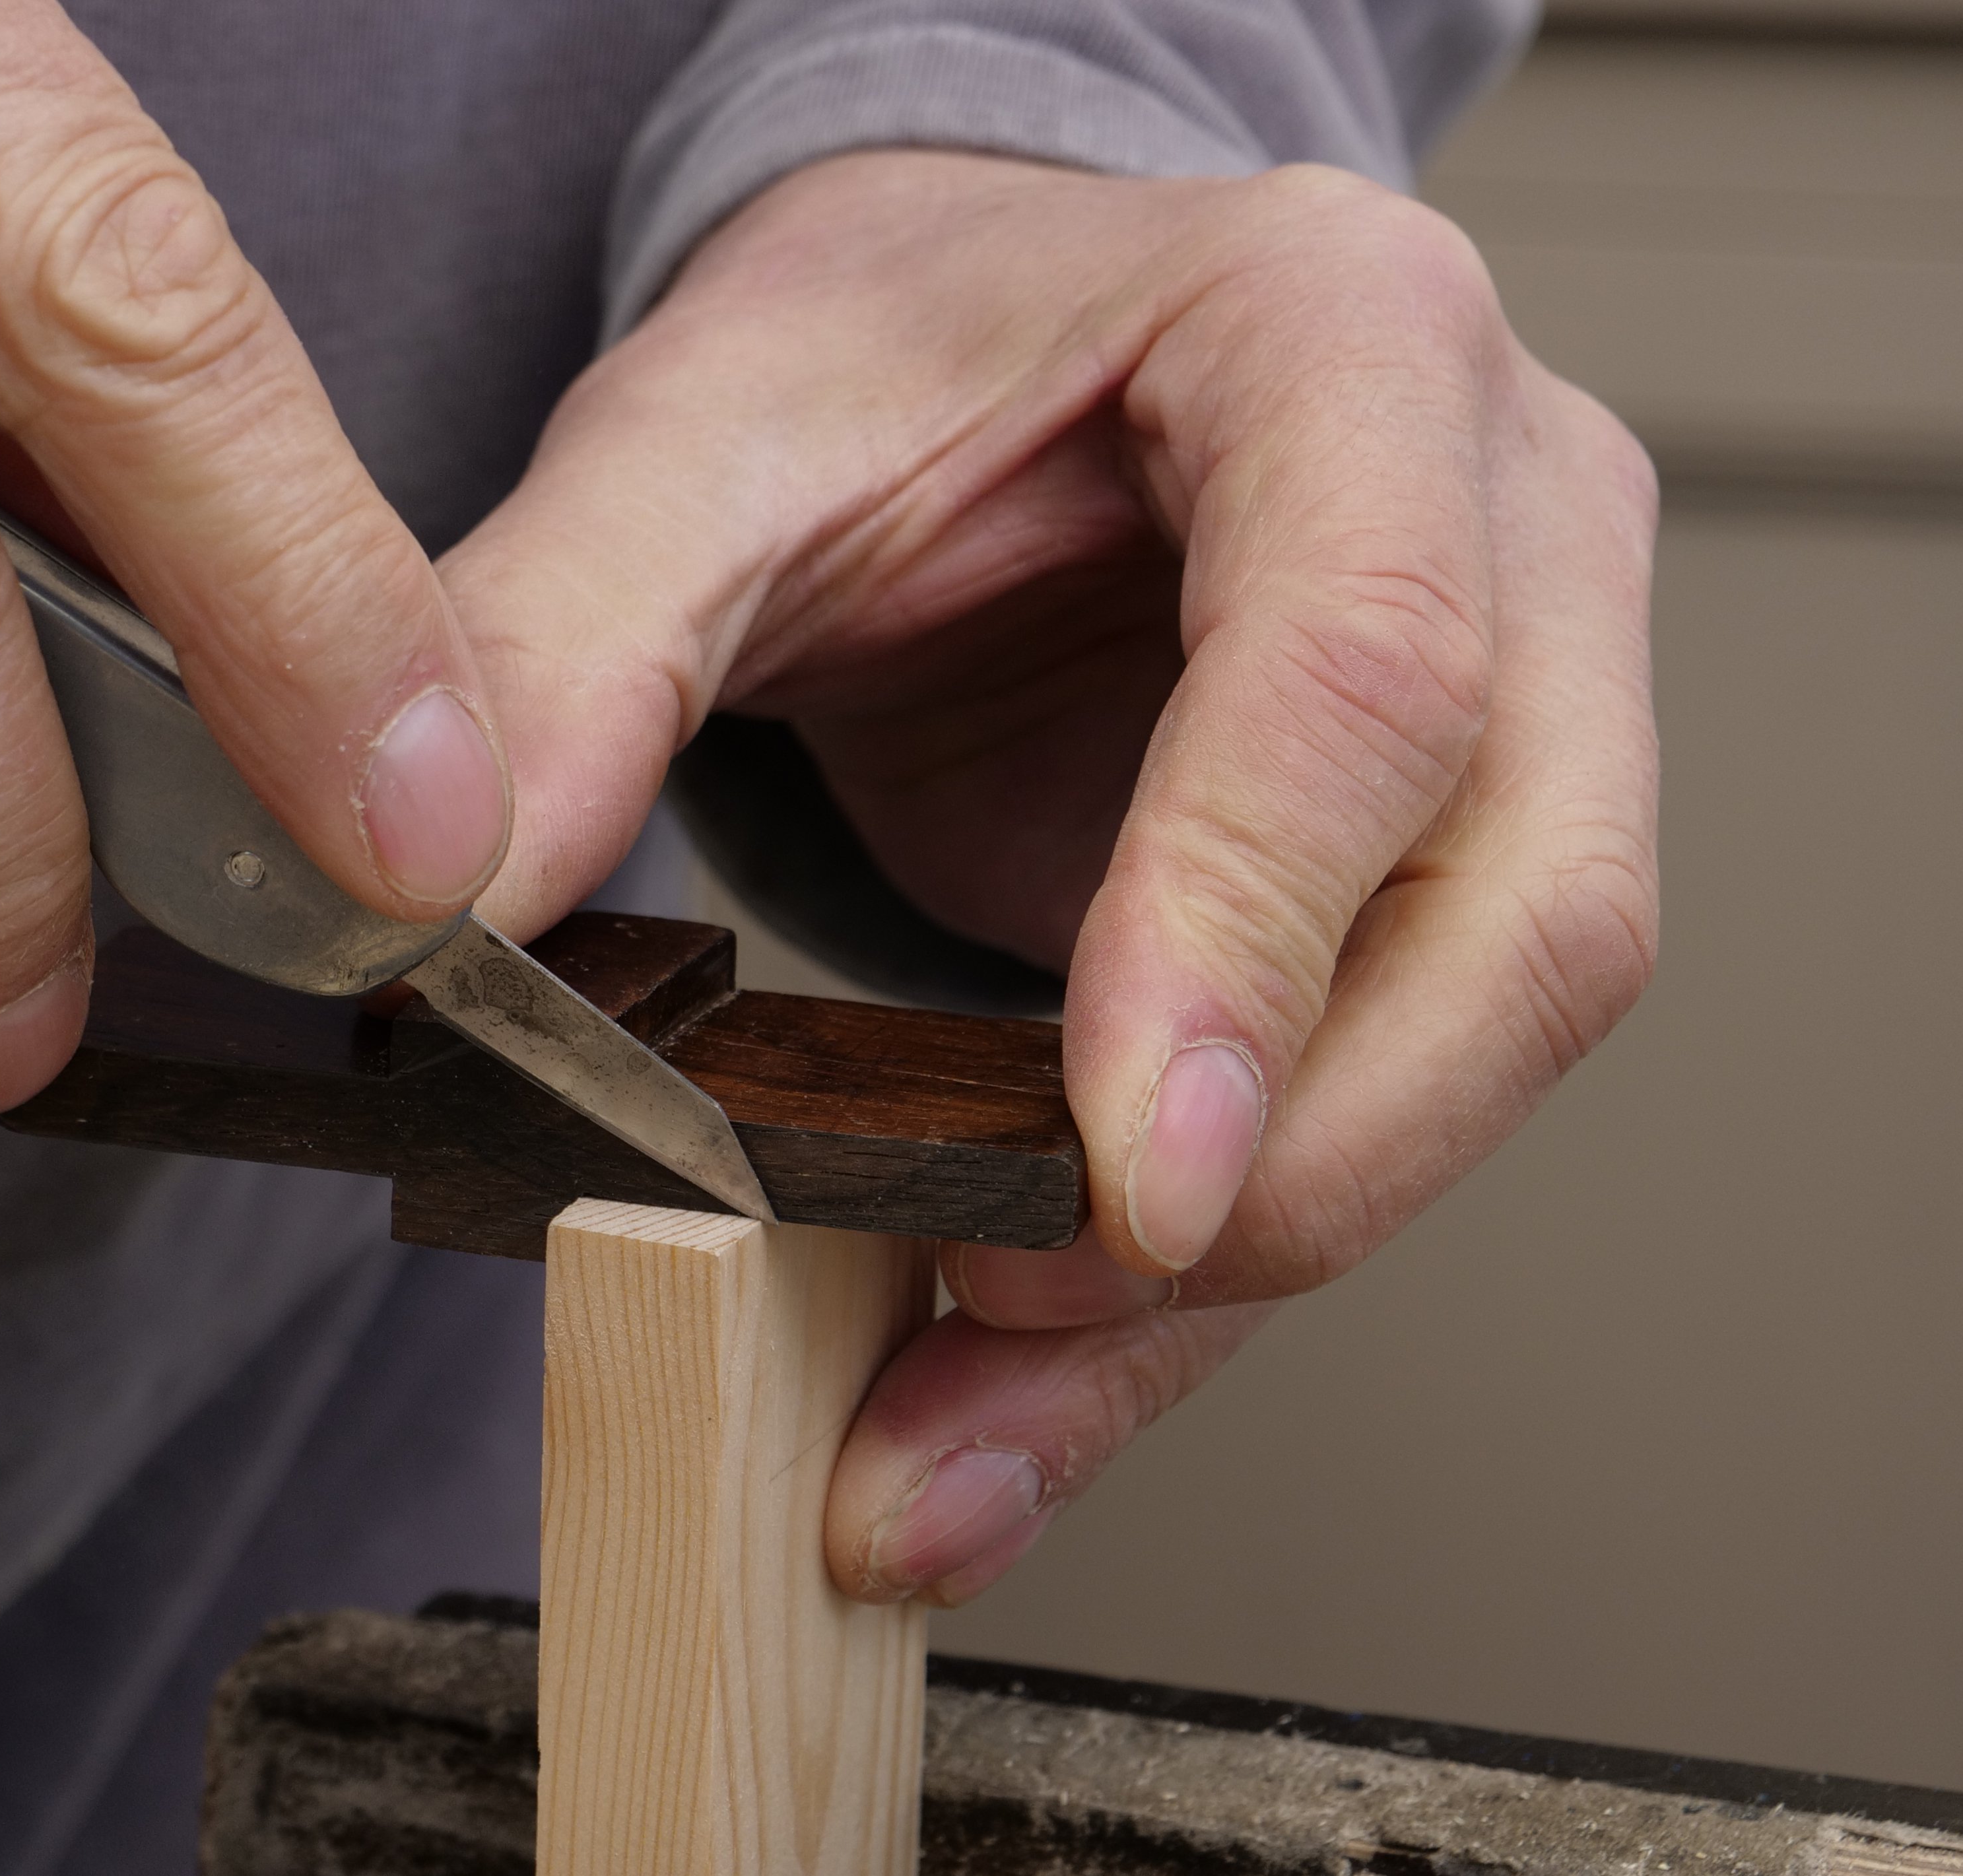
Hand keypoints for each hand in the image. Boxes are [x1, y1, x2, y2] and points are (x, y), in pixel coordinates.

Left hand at [447, 152, 1658, 1604]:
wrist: (967, 342)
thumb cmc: (884, 346)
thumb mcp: (691, 436)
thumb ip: (564, 641)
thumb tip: (439, 907)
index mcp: (1345, 341)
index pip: (1370, 669)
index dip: (1251, 938)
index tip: (1125, 1183)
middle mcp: (1505, 528)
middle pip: (1519, 916)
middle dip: (1284, 1180)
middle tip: (1008, 1328)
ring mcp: (1522, 712)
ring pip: (1475, 1064)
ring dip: (1215, 1301)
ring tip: (943, 1448)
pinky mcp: (1440, 887)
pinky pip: (1366, 1118)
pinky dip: (1179, 1298)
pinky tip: (999, 1408)